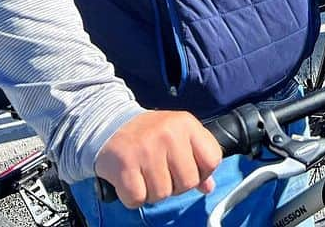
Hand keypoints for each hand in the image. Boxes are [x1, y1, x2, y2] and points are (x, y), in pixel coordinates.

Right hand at [95, 110, 222, 208]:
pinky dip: (134, 198)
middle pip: (189, 182)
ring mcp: (147, 149)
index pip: (212, 159)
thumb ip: (197, 158)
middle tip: (163, 174)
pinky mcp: (125, 165)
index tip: (188, 171)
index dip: (203, 173)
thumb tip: (209, 187)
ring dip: (153, 192)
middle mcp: (169, 134)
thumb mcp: (179, 136)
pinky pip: (138, 199)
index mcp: (187, 124)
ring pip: (163, 194)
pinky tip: (132, 181)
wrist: (112, 125)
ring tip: (145, 175)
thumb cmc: (150, 134)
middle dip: (176, 186)